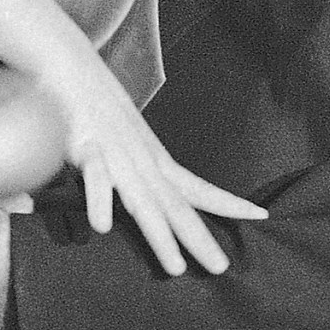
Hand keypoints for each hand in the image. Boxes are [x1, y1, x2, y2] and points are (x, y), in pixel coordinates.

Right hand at [36, 51, 266, 276]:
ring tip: (175, 266)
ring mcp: (116, 153)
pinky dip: (99, 200)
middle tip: (220, 268)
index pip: (197, 186)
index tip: (261, 216)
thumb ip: (130, 173)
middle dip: (197, 238)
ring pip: (142, 199)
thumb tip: (142, 197)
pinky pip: (93, 177)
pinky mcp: (84, 146)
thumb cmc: (94, 104)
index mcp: (153, 158)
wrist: (69, 61)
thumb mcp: (122, 139)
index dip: (228, 203)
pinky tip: (102, 227)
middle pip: (175, 205)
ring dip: (159, 233)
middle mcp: (141, 159)